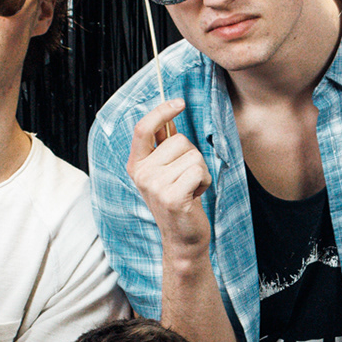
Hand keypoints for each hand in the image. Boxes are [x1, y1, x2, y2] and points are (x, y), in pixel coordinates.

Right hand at [126, 98, 211, 255]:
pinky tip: (195, 195)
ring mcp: (154, 186)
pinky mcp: (171, 197)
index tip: (179, 102)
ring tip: (190, 189)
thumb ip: (164, 145)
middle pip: (179, 140)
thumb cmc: (179, 201)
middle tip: (186, 179)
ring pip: (192, 155)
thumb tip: (169, 115)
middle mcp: (141, 174)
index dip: (161, 111)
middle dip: (192, 156)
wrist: (182, 239)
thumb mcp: (166, 171)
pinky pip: (198, 170)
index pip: (143, 128)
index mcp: (136, 164)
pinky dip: (204, 181)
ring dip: (200, 170)